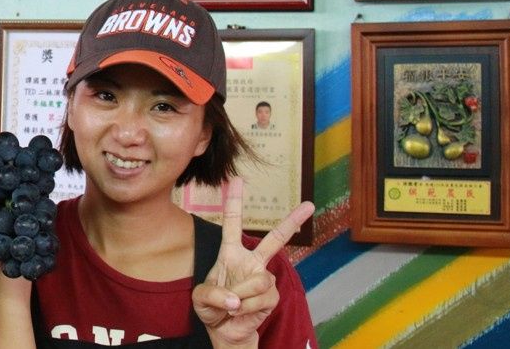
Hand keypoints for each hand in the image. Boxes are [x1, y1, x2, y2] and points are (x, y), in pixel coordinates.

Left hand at [191, 177, 313, 347]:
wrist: (225, 331)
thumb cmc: (212, 309)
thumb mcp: (200, 299)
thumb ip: (213, 294)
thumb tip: (236, 298)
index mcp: (230, 253)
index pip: (232, 223)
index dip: (234, 201)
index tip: (237, 179)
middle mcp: (251, 262)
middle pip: (275, 239)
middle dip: (292, 222)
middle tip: (309, 205)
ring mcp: (264, 278)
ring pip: (260, 279)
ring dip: (241, 295)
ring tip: (232, 305)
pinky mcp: (272, 296)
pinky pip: (262, 298)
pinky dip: (246, 308)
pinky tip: (240, 312)